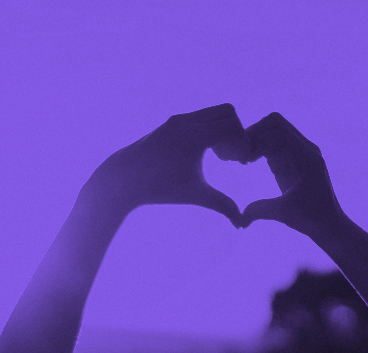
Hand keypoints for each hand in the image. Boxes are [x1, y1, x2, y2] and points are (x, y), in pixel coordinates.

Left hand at [83, 103, 251, 226]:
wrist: (124, 178)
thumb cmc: (160, 188)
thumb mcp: (195, 196)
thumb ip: (222, 205)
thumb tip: (242, 225)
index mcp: (195, 136)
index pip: (234, 127)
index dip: (243, 143)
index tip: (241, 163)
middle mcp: (186, 121)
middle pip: (228, 112)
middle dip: (236, 132)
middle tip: (233, 157)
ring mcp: (177, 119)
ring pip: (214, 112)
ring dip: (222, 130)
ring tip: (220, 157)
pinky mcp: (171, 122)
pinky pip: (200, 117)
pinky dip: (209, 129)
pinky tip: (204, 154)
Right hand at [240, 113, 346, 236]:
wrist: (329, 223)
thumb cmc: (312, 219)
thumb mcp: (284, 214)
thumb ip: (261, 210)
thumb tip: (239, 217)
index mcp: (307, 158)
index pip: (278, 133)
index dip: (256, 141)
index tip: (242, 160)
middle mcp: (307, 149)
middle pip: (275, 122)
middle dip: (254, 134)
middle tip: (239, 155)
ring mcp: (301, 151)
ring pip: (274, 128)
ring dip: (256, 138)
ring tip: (243, 159)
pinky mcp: (294, 156)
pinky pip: (275, 139)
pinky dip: (260, 145)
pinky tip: (249, 162)